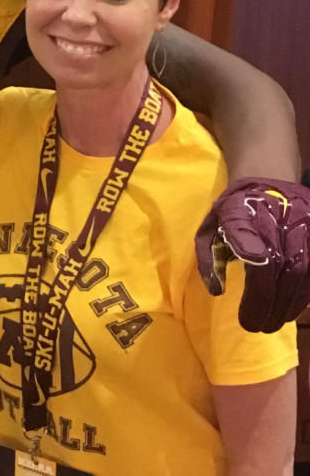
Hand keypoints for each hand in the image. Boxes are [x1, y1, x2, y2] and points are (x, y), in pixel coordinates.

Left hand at [196, 178, 309, 332]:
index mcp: (243, 211)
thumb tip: (216, 291)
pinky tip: (291, 310)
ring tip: (272, 323)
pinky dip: (304, 294)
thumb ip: (208, 254)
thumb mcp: (211, 224)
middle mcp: (278, 218)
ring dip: (287, 303)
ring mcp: (304, 226)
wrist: (271, 180)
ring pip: (302, 271)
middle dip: (266, 301)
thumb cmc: (236, 208)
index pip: (247, 234)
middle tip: (255, 327)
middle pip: (278, 264)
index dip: (248, 254)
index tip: (239, 283)